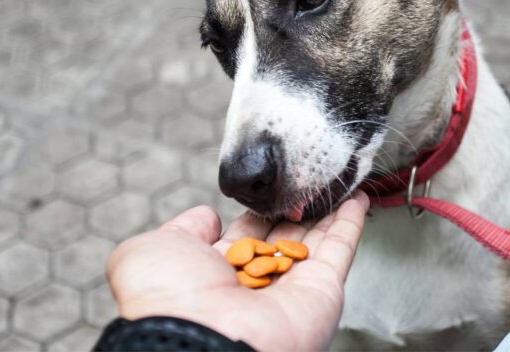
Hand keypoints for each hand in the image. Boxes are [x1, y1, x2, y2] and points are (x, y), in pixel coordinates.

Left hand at [106, 192, 369, 350]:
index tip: (270, 183)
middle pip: (284, 235)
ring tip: (337, 176)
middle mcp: (257, 281)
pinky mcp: (323, 291)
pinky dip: (352, 222)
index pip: (246, 233)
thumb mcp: (151, 251)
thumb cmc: (167, 298)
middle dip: (296, 206)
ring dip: (328, 208)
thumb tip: (207, 217)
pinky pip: (341, 249)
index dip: (258, 207)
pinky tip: (358, 196)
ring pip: (316, 239)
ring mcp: (292, 286)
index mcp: (217, 273)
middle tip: (308, 175)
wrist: (198, 338)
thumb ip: (180, 230)